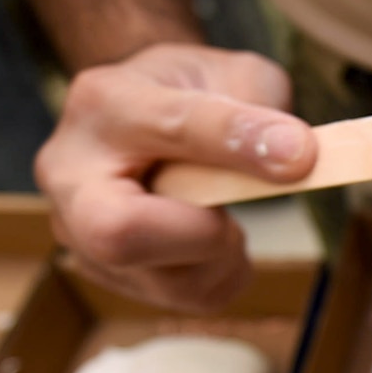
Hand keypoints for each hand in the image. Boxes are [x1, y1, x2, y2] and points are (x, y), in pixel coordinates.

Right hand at [36, 42, 316, 310]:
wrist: (144, 119)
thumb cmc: (190, 94)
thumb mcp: (232, 74)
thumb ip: (258, 105)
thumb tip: (295, 156)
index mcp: (104, 104)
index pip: (173, 126)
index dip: (239, 144)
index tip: (299, 153)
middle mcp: (71, 173)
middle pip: (117, 233)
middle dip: (201, 235)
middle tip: (232, 218)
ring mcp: (77, 233)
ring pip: (165, 280)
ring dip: (224, 256)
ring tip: (227, 218)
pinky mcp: (106, 275)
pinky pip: (185, 298)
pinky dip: (221, 274)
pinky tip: (211, 240)